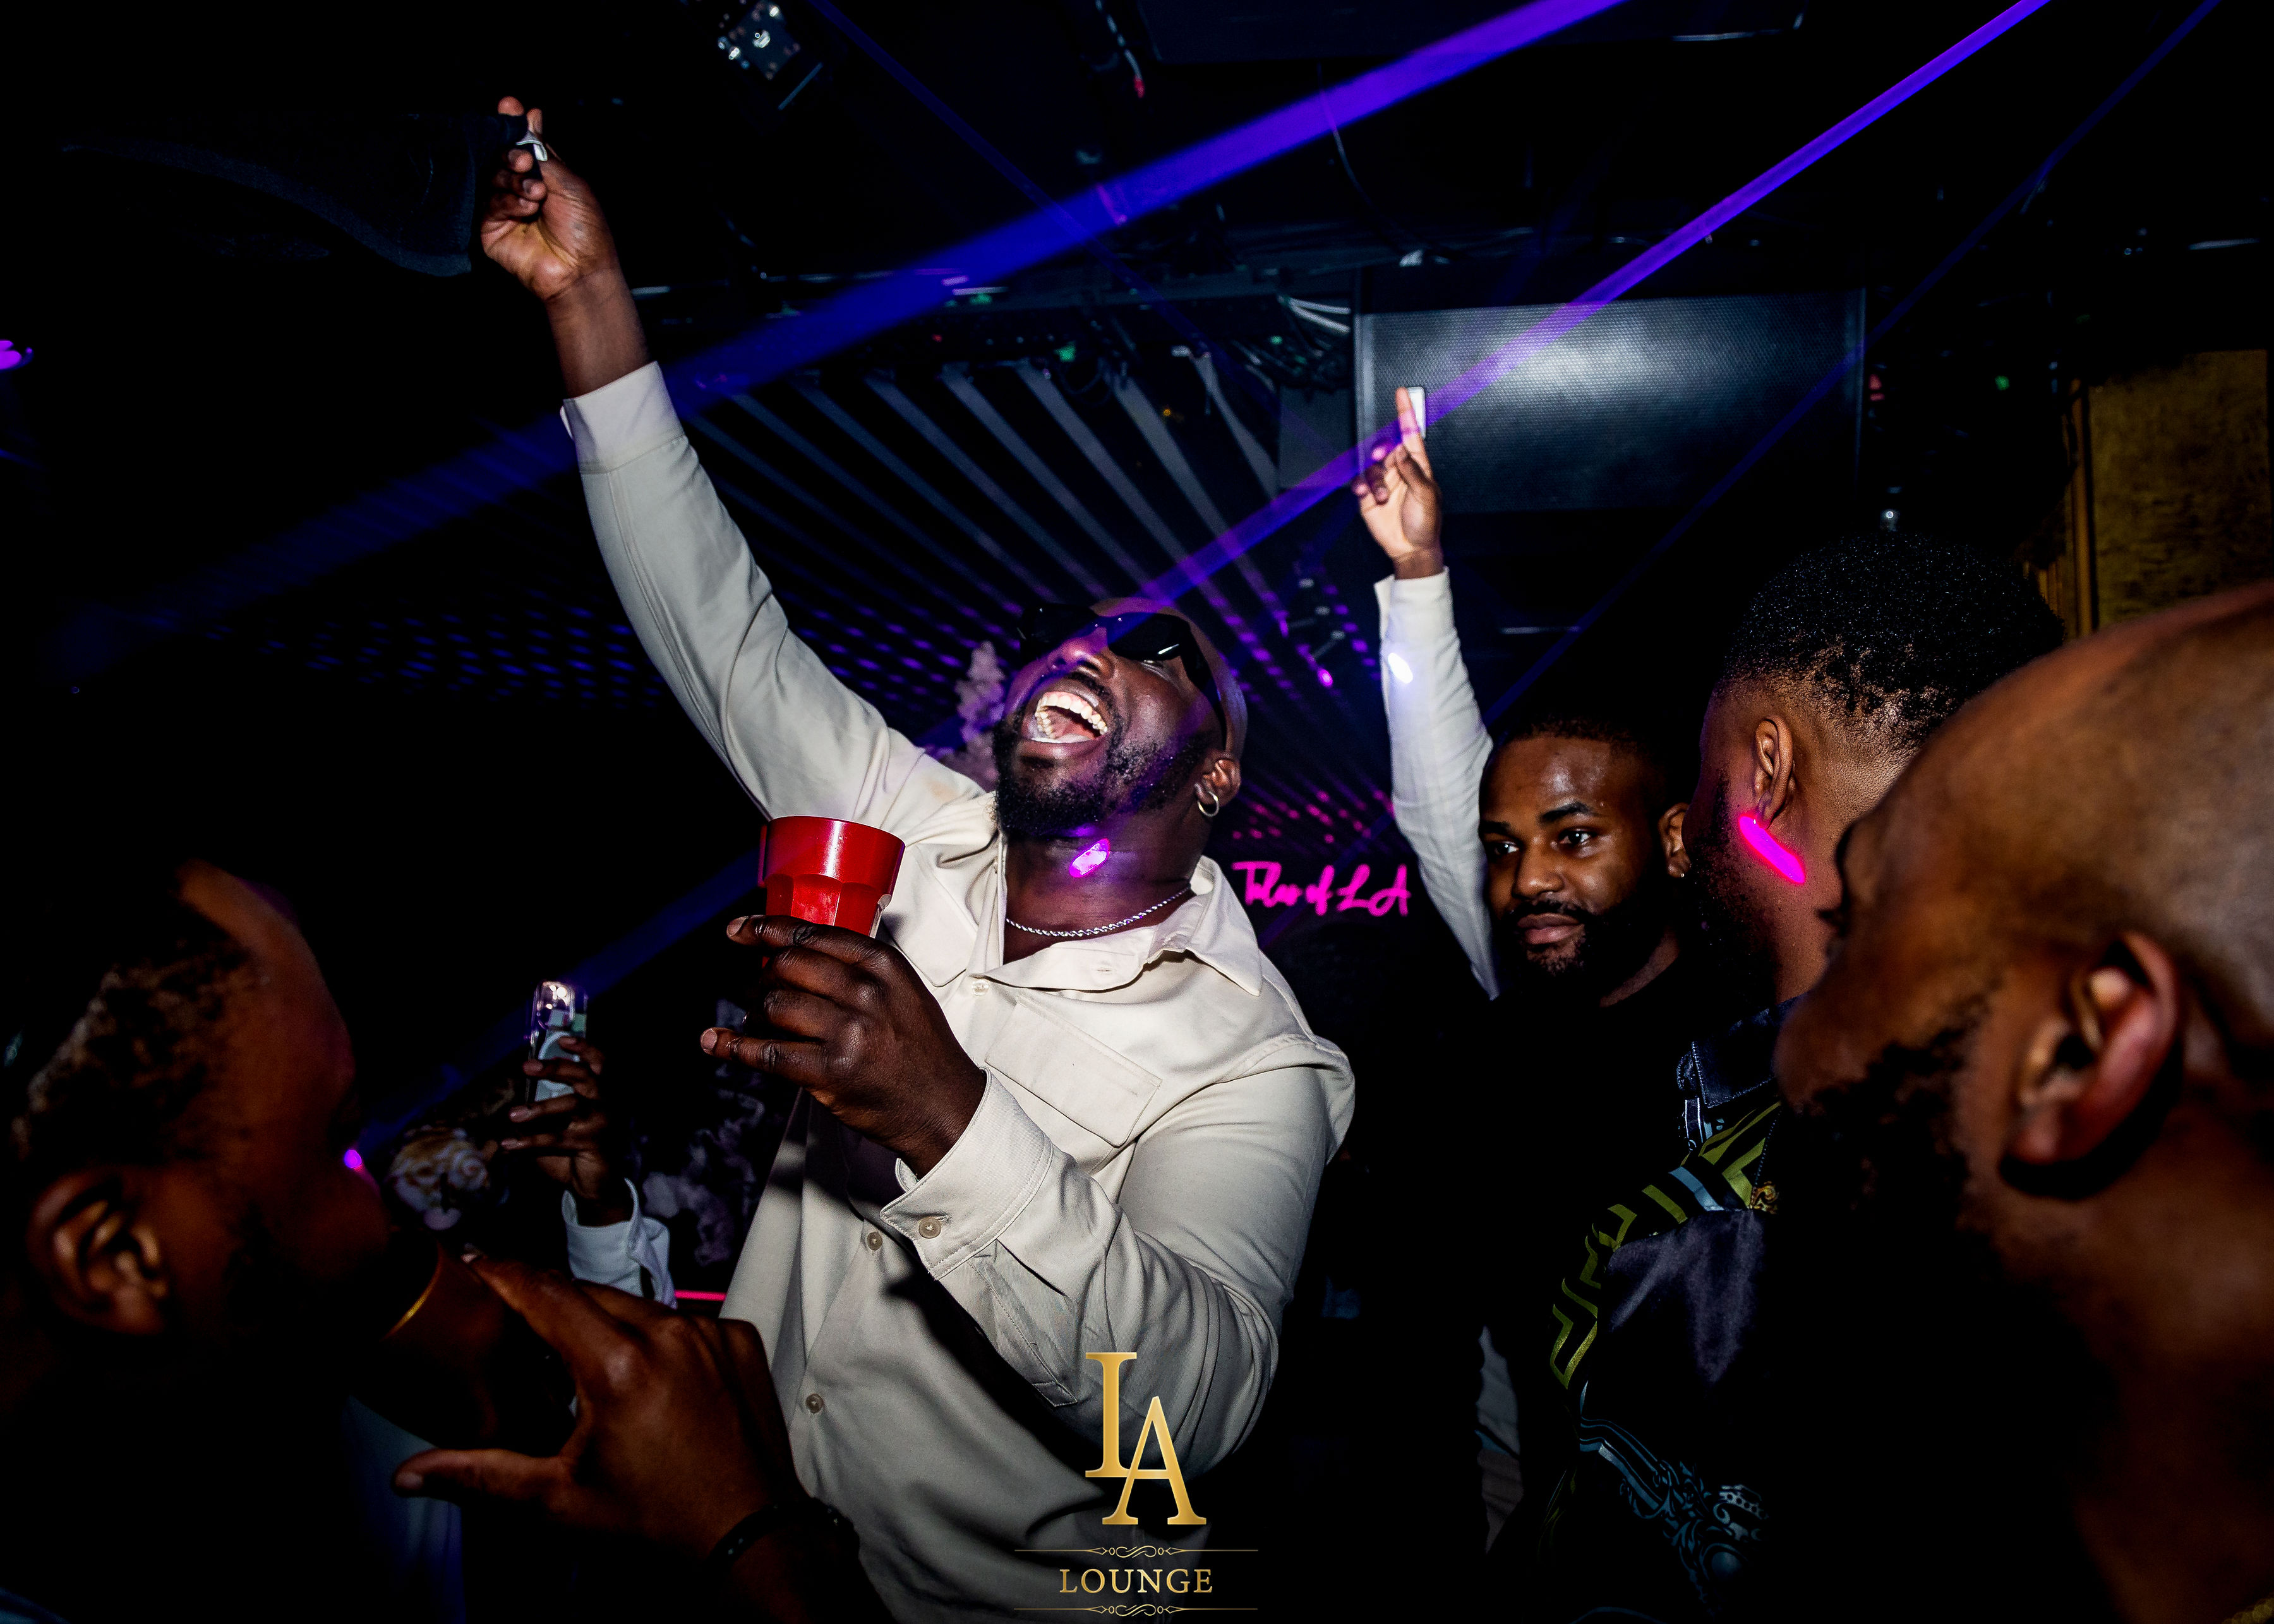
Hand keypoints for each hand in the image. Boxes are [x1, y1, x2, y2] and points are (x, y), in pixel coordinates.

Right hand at [394, 1260, 885, 1620]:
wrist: (749, 1539)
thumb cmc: (656, 1523)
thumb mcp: (559, 1502)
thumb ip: (480, 1476)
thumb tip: (408, 1475)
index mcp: (619, 1366)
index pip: (547, 1294)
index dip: (506, 1273)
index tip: (478, 1262)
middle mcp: (669, 1333)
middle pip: (591, 1296)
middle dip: (553, 1307)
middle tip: (522, 1325)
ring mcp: (711, 1332)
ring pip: (640, 1307)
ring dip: (610, 1326)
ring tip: (588, 1367)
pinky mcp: (740, 1340)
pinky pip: (686, 1321)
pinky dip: (661, 1340)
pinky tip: (652, 1380)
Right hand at [481, 98, 619, 303]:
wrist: (581, 270)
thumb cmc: (584, 229)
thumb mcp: (569, 181)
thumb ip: (544, 149)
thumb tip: (530, 113)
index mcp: (542, 175)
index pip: (521, 142)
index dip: (512, 124)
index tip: (509, 106)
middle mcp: (521, 188)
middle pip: (501, 156)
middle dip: (512, 154)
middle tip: (525, 162)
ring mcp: (504, 207)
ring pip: (492, 176)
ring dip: (514, 181)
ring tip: (536, 194)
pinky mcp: (490, 228)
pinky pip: (488, 203)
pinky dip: (508, 202)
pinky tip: (527, 209)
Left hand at [501, 1035, 628, 1224]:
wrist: (595, 1187)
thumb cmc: (575, 1151)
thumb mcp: (559, 1126)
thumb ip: (545, 1110)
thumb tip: (516, 1099)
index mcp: (600, 1095)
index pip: (600, 1063)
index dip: (585, 1049)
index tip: (562, 1040)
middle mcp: (606, 1104)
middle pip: (586, 1076)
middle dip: (556, 1068)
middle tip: (527, 1067)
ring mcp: (602, 1124)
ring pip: (573, 1105)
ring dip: (540, 1108)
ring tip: (513, 1115)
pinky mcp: (593, 1145)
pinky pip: (557, 1139)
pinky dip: (530, 1142)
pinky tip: (508, 1145)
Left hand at [702, 917, 985, 1176]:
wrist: (945, 1106)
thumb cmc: (922, 1050)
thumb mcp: (902, 991)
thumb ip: (858, 968)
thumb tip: (794, 953)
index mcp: (883, 966)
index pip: (811, 935)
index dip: (766, 930)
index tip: (739, 930)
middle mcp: (866, 993)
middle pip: (786, 966)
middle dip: (762, 977)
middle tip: (758, 991)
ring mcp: (848, 1033)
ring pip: (774, 1006)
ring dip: (755, 1013)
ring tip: (758, 1022)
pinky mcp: (831, 1073)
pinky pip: (768, 1053)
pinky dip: (735, 1047)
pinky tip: (717, 1042)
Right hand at [1352, 386, 1444, 579]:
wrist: (1411, 548)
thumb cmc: (1426, 522)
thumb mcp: (1427, 494)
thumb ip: (1413, 471)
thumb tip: (1401, 451)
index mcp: (1417, 466)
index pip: (1410, 434)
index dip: (1406, 413)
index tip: (1402, 393)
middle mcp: (1399, 470)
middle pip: (1386, 447)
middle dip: (1383, 450)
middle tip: (1385, 457)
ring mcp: (1383, 482)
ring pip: (1371, 466)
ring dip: (1375, 479)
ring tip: (1384, 495)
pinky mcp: (1368, 496)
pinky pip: (1358, 482)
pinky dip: (1360, 486)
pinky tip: (1367, 494)